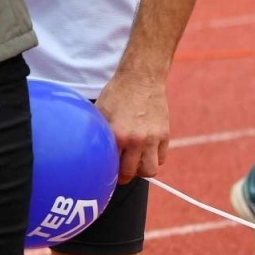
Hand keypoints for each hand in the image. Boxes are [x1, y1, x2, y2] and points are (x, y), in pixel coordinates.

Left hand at [94, 70, 169, 184]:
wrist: (141, 78)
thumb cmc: (117, 94)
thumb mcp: (100, 112)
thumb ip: (97, 132)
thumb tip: (89, 149)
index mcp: (118, 134)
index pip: (113, 166)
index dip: (109, 173)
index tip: (106, 174)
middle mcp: (136, 139)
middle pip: (132, 173)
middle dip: (125, 175)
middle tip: (121, 172)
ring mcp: (153, 138)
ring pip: (150, 170)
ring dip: (141, 169)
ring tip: (134, 162)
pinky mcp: (165, 135)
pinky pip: (161, 158)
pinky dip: (154, 159)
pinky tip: (145, 151)